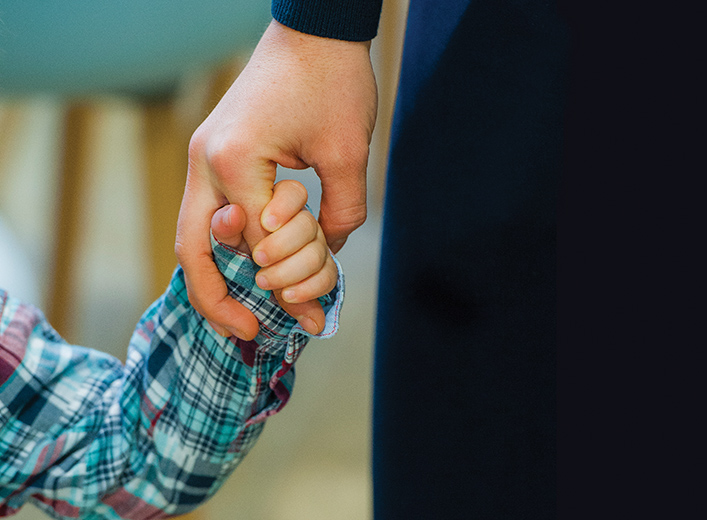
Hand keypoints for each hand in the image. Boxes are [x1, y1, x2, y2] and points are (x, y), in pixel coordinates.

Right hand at [176, 20, 376, 338]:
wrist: (315, 31)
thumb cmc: (333, 82)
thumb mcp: (348, 155)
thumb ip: (339, 216)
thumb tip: (326, 257)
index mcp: (236, 162)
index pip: (258, 247)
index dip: (288, 288)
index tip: (313, 318)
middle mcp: (206, 163)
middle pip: (194, 252)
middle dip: (219, 301)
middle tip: (250, 332)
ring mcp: (204, 158)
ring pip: (195, 236)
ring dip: (219, 277)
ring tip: (245, 312)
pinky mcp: (216, 155)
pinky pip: (212, 215)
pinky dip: (226, 249)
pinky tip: (246, 271)